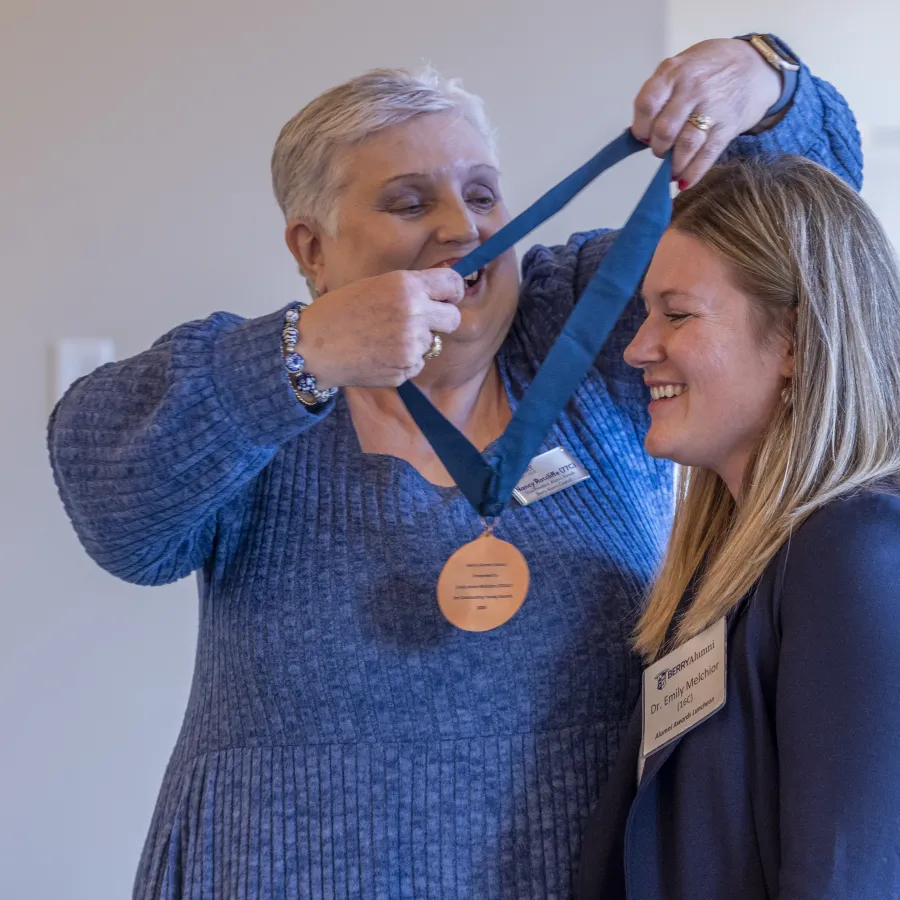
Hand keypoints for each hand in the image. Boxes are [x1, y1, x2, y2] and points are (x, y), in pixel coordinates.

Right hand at [296, 269, 463, 388]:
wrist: (313, 347)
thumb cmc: (339, 312)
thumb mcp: (376, 285)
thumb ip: (409, 290)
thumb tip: (438, 295)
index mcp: (407, 286)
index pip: (453, 284)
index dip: (453, 292)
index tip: (448, 297)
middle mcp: (414, 314)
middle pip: (453, 319)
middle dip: (442, 320)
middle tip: (422, 321)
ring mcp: (411, 345)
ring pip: (432, 343)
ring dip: (416, 342)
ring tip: (383, 339)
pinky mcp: (405, 369)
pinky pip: (416, 363)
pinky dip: (403, 361)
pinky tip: (378, 354)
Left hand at [631, 38, 781, 187]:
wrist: (757, 66)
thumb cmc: (712, 68)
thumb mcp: (682, 65)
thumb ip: (661, 92)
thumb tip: (637, 131)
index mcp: (674, 72)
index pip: (646, 105)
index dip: (640, 127)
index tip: (642, 135)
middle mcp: (692, 88)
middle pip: (664, 130)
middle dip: (657, 148)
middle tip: (660, 149)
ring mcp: (712, 107)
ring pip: (684, 145)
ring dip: (673, 163)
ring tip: (672, 167)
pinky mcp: (728, 126)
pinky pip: (706, 155)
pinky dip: (692, 173)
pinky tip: (684, 181)